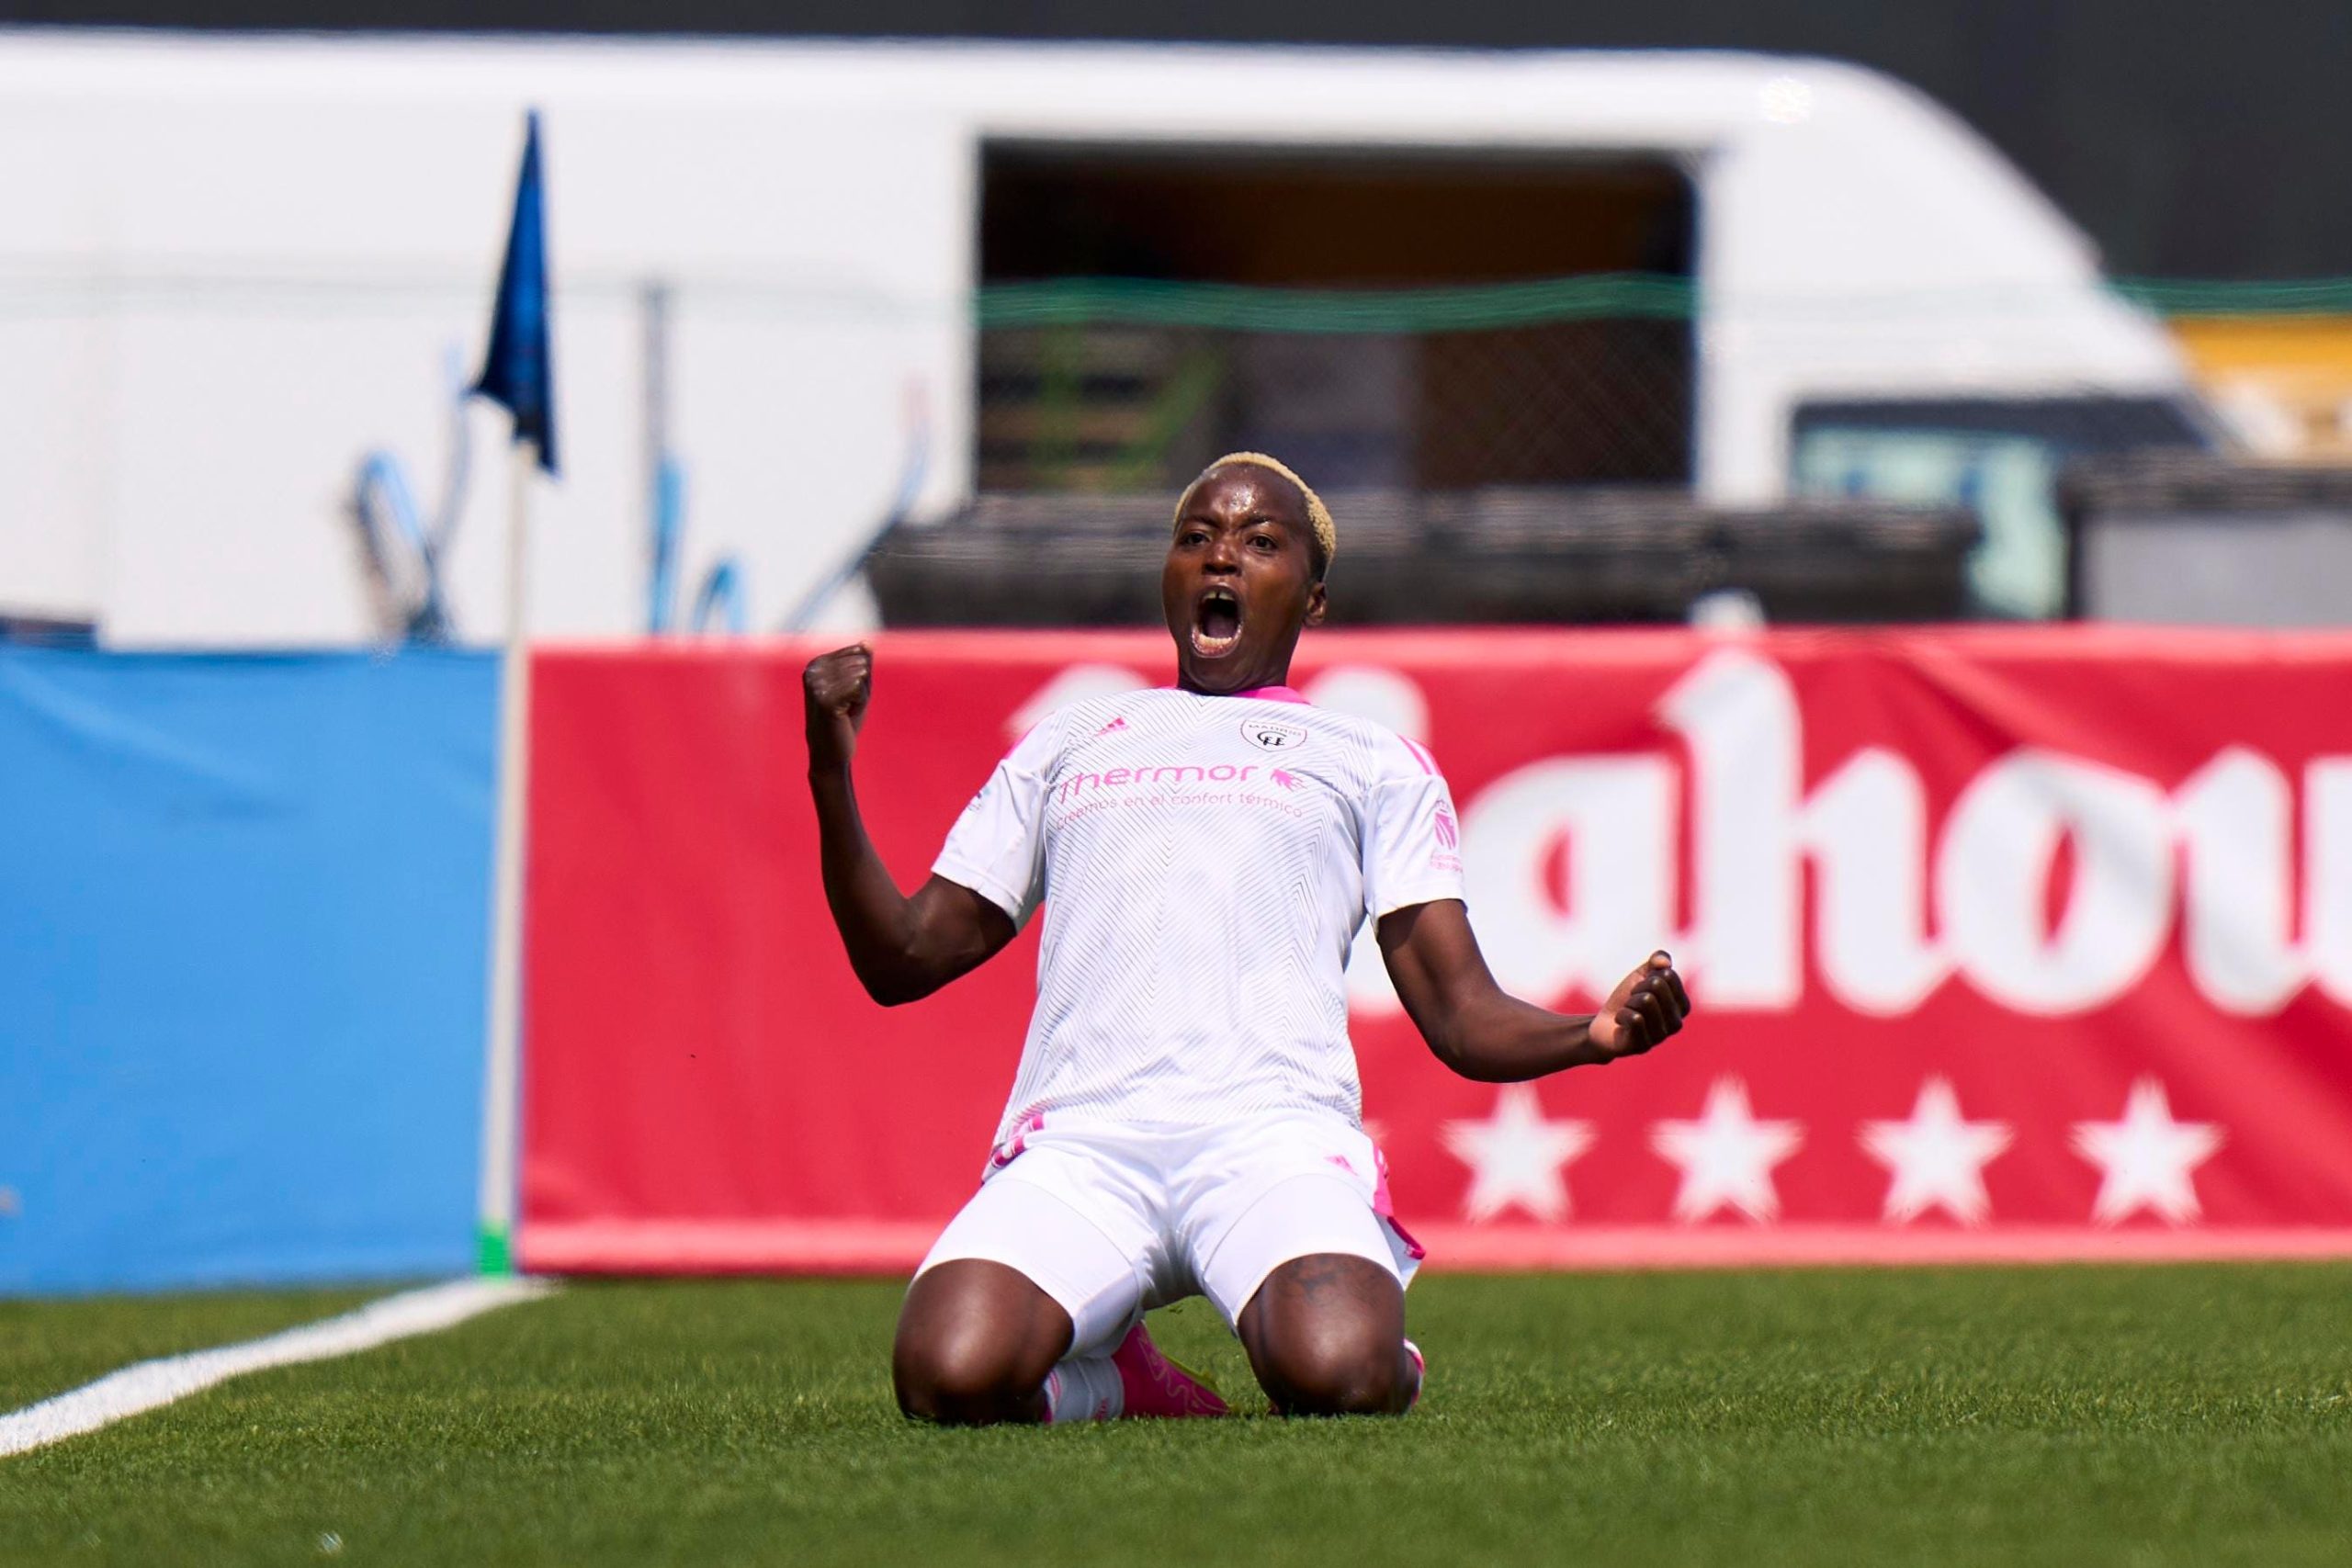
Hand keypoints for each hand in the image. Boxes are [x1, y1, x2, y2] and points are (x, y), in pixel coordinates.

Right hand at [803, 644, 872, 772]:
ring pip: (862, 675)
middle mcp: (813, 669)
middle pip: (861, 663)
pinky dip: (861, 703)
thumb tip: (867, 642)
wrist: (830, 752)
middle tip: (846, 706)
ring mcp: (817, 683)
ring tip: (845, 711)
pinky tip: (845, 715)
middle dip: (862, 687)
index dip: (861, 677)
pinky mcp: (825, 698)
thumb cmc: (844, 719)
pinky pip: (860, 688)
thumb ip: (862, 663)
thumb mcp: (856, 686)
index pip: (859, 653)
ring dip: (861, 697)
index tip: (846, 695)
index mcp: (817, 662)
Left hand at [1589, 952, 1690, 1060]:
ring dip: (1629, 1002)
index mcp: (1682, 1005)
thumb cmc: (1627, 999)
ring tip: (1628, 1012)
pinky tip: (1621, 1022)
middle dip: (1637, 989)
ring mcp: (1661, 1036)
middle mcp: (1677, 1023)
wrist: (1604, 1024)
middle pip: (1657, 985)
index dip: (1648, 977)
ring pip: (1646, 1000)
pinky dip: (1621, 1014)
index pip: (1668, 975)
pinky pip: (1635, 1018)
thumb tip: (1665, 962)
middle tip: (1632, 1001)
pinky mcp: (1644, 1045)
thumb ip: (1657, 961)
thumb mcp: (1641, 975)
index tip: (1641, 989)